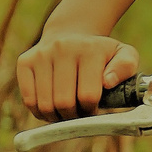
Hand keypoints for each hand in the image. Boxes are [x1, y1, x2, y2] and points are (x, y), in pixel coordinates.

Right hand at [16, 33, 139, 121]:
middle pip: (64, 102)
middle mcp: (63, 48)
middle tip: (79, 113)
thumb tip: (108, 82)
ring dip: (56, 117)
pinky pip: (29, 100)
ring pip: (45, 105)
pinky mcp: (24, 61)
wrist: (70, 34)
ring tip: (66, 111)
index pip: (88, 95)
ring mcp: (41, 54)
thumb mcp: (123, 55)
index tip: (93, 108)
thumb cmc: (100, 53)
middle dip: (73, 116)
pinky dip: (39, 112)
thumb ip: (126, 67)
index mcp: (90, 49)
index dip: (91, 110)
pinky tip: (51, 106)